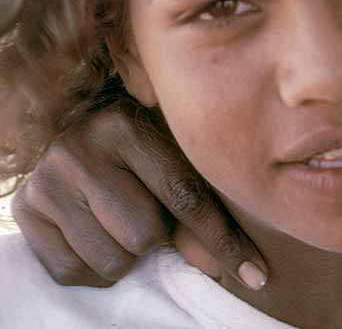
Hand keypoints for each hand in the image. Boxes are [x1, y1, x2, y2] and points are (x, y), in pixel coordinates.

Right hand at [12, 98, 266, 288]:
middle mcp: (80, 149)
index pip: (184, 196)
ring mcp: (46, 181)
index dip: (223, 240)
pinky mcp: (24, 210)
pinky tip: (94, 235)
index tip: (256, 275)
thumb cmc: (136, 147)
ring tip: (118, 221)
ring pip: (111, 259)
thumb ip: (199, 208)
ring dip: (126, 255)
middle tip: (147, 212)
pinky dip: (94, 268)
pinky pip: (73, 271)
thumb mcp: (172, 159)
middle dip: (155, 237)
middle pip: (144, 234)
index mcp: (126, 127)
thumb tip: (233, 271)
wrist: (71, 128)